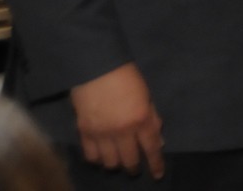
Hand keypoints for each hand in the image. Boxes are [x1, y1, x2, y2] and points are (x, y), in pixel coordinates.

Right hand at [70, 63, 164, 178]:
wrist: (96, 67)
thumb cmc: (127, 77)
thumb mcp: (147, 96)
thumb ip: (152, 119)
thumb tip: (158, 141)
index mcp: (141, 119)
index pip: (151, 148)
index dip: (155, 164)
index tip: (157, 175)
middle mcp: (122, 131)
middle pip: (129, 160)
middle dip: (134, 168)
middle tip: (134, 168)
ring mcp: (102, 133)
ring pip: (109, 162)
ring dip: (116, 165)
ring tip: (117, 162)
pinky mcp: (84, 132)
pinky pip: (91, 156)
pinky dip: (97, 160)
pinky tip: (101, 157)